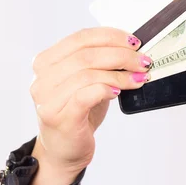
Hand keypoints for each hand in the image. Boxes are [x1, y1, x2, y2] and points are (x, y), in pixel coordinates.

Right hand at [29, 27, 151, 184]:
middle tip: (143, 62)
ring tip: (139, 78)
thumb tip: (133, 48)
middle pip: (87, 55)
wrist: (65, 148)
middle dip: (122, 55)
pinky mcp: (58, 117)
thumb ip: (101, 62)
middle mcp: (42, 78)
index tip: (134, 42)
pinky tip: (118, 93)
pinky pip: (86, 95)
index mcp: (46, 61)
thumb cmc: (79, 111)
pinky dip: (106, 89)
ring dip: (120, 75)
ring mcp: (47, 99)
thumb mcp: (88, 80)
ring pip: (88, 74)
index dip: (111, 36)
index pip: (81, 38)